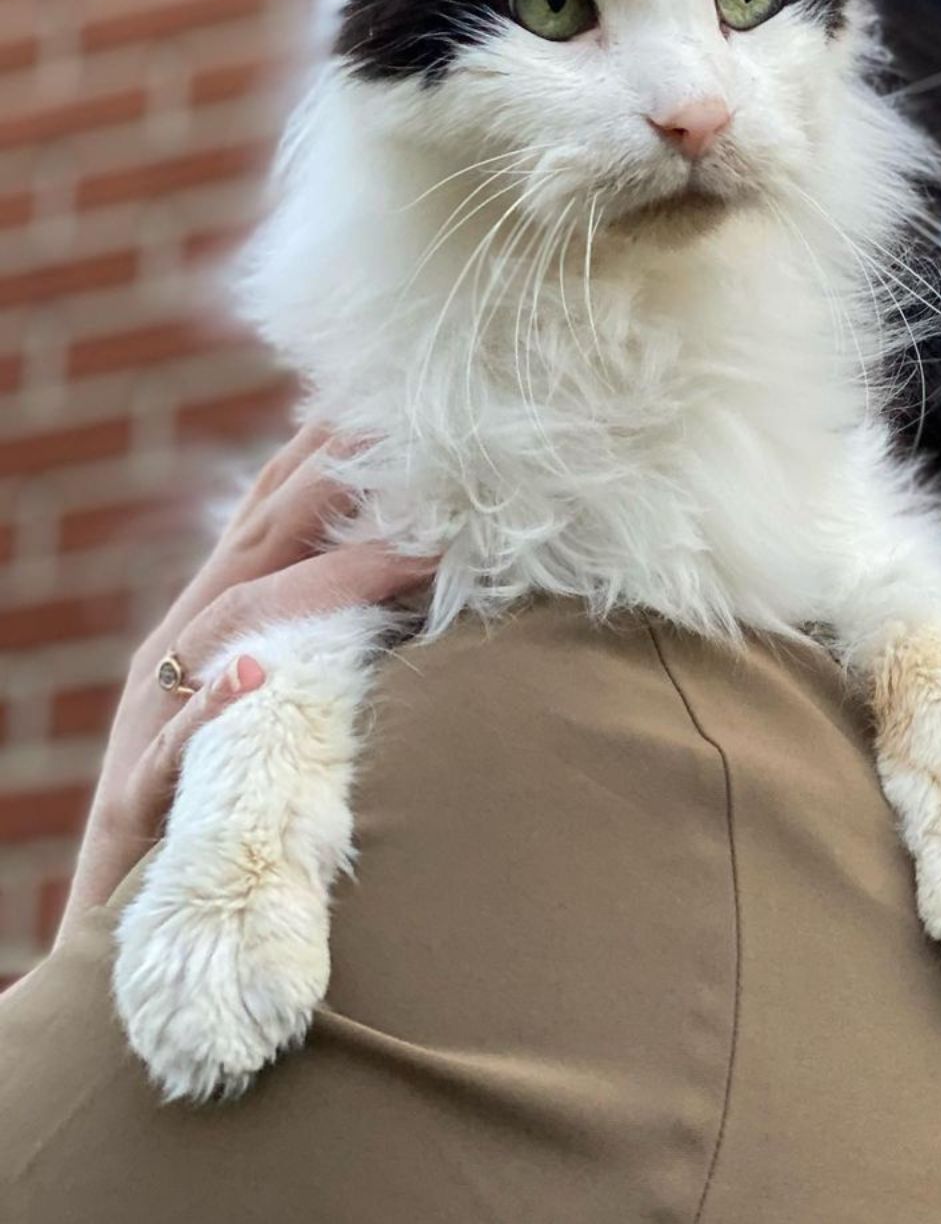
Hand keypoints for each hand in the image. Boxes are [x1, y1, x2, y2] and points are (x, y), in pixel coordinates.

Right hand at [54, 423, 433, 945]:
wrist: (131, 927)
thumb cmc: (224, 805)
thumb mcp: (279, 699)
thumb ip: (325, 633)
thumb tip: (422, 569)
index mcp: (214, 622)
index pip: (269, 517)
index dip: (324, 453)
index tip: (392, 401)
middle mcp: (180, 652)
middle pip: (256, 548)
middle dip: (330, 481)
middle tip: (407, 430)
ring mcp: (154, 721)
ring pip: (228, 630)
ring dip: (317, 585)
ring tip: (400, 548)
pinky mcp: (140, 802)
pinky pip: (171, 749)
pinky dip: (208, 711)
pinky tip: (248, 678)